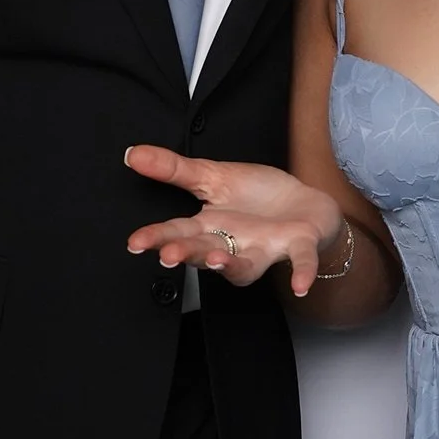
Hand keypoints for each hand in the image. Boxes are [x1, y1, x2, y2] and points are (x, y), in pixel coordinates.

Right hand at [125, 146, 344, 294]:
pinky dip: (300, 271)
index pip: (177, 232)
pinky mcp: (298, 244)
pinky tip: (300, 284)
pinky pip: (299, 261)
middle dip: (187, 254)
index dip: (156, 238)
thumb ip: (174, 169)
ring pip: (244, 265)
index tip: (135, 244)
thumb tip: (133, 154)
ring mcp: (265, 247)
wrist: (306, 204)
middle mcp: (234, 244)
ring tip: (215, 259)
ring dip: (230, 265)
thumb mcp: (213, 175)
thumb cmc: (259, 195)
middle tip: (169, 254)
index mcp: (211, 226)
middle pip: (205, 252)